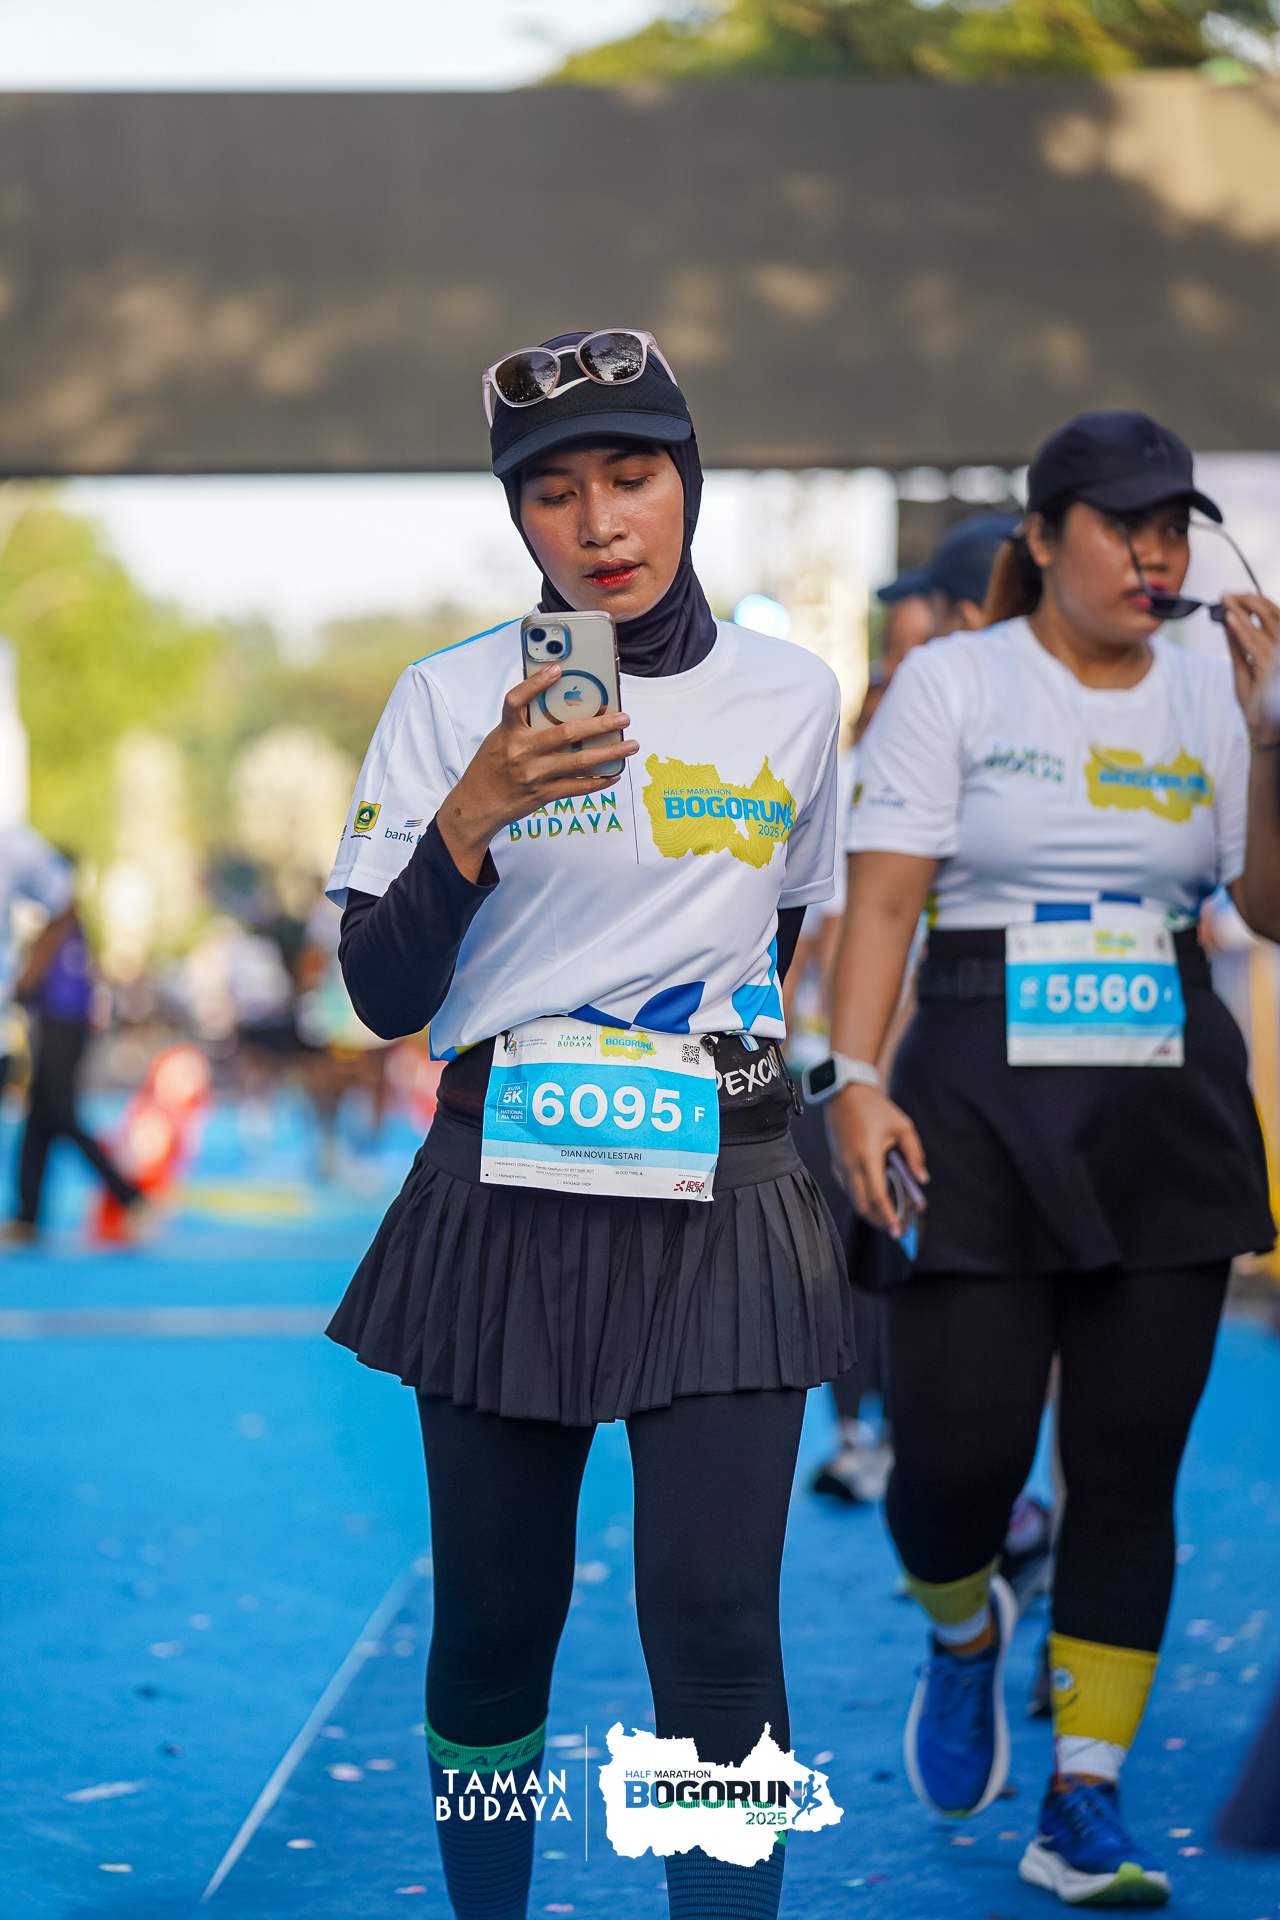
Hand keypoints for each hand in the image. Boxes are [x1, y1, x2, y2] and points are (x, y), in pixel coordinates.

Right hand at [437, 666, 638, 880]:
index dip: (535, 683)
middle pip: (566, 733)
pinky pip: (578, 786)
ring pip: (580, 762)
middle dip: (600, 724)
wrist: (476, 806)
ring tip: (631, 745)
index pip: (517, 702)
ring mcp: (534, 775)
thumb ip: (523, 724)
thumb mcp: (499, 738)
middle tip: (623, 717)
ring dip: (610, 753)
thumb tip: (559, 707)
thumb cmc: (491, 767)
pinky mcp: (543, 794)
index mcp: (508, 732)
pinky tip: (613, 773)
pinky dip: (599, 780)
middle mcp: (521, 752)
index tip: (557, 670)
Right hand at [825, 1082, 927, 1236]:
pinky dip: (860, 1197)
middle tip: (895, 1227)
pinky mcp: (835, 1162)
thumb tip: (922, 1179)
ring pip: (853, 1199)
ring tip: (888, 1214)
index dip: (888, 1215)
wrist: (844, 1092)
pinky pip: (847, 1188)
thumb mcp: (902, 1126)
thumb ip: (915, 1154)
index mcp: (867, 1156)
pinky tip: (874, 1197)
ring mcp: (839, 1164)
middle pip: (862, 1204)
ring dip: (869, 1210)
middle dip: (878, 1220)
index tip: (898, 1228)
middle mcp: (850, 1164)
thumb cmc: (875, 1108)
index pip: (876, 1195)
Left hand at [1221, 592, 1279, 743]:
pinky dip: (1242, 630)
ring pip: (1264, 627)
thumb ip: (1238, 644)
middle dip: (1249, 601)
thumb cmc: (1257, 700)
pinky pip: (1255, 645)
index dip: (1257, 601)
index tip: (1236, 594)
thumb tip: (1227, 621)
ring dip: (1242, 611)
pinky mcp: (1271, 670)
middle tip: (1227, 594)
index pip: (1274, 615)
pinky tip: (1230, 620)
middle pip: (1272, 615)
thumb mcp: (1245, 667)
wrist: (1263, 728)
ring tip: (1225, 601)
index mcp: (1279, 647)